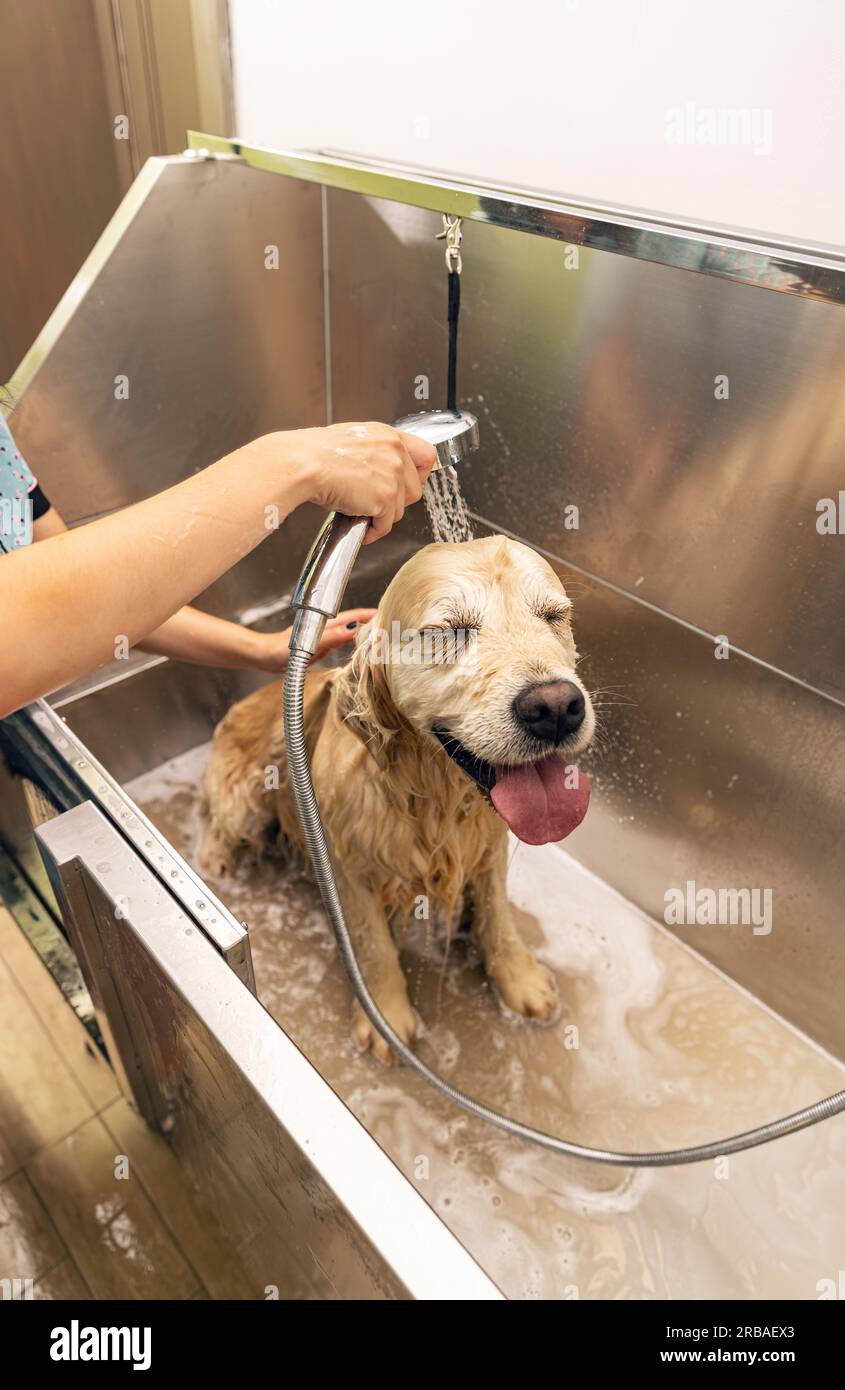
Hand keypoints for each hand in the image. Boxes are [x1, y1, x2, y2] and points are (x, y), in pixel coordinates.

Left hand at [247, 609, 374, 672]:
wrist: (264, 657)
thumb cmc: (280, 650)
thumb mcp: (308, 644)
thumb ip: (331, 637)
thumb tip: (353, 630)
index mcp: (325, 623)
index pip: (353, 616)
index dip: (369, 615)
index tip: (386, 614)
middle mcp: (326, 627)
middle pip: (354, 622)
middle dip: (370, 621)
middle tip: (388, 626)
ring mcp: (322, 636)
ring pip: (348, 631)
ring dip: (363, 631)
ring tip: (378, 634)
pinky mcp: (319, 646)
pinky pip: (341, 641)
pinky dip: (352, 641)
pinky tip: (356, 645)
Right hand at [285, 422, 435, 542]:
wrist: (303, 463)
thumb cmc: (315, 452)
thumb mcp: (352, 440)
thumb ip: (374, 453)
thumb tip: (377, 472)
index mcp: (388, 435)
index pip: (426, 455)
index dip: (419, 474)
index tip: (408, 484)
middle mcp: (396, 453)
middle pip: (416, 489)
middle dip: (398, 501)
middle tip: (378, 504)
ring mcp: (393, 476)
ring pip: (400, 510)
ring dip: (383, 516)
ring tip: (363, 513)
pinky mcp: (385, 498)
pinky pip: (386, 525)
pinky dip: (374, 531)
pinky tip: (362, 528)